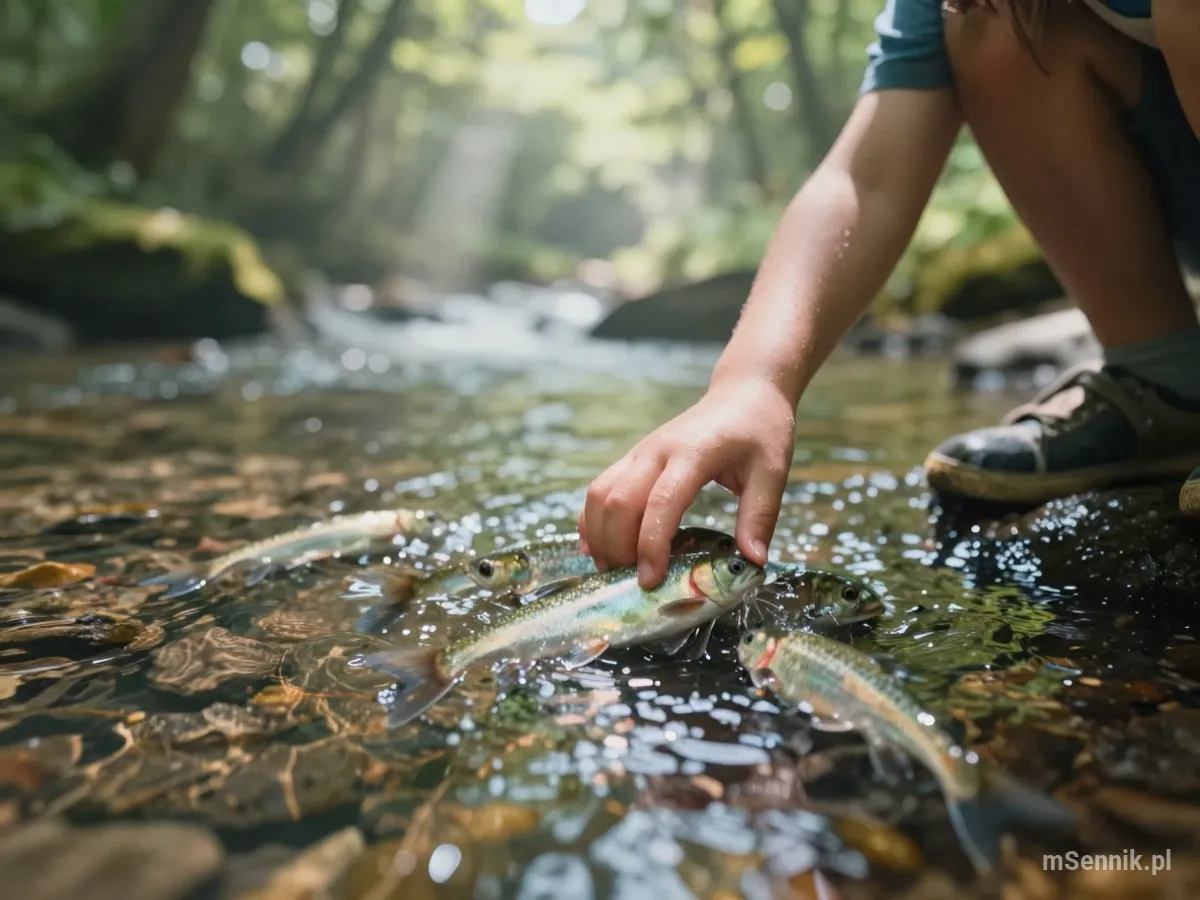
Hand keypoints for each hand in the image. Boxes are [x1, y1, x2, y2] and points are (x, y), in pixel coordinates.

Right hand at [580, 377, 795, 588]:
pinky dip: (592, 520)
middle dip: (619, 548)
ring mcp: (640, 452)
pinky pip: (599, 488)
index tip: (651, 580)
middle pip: (618, 501)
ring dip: (600, 536)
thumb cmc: (761, 429)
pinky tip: (597, 547)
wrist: (742, 391)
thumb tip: (754, 561)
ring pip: (599, 494)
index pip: (661, 502)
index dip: (651, 544)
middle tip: (634, 584)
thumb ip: (761, 515)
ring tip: (614, 570)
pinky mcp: (633, 458)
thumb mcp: (773, 470)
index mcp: (693, 453)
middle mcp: (656, 451)